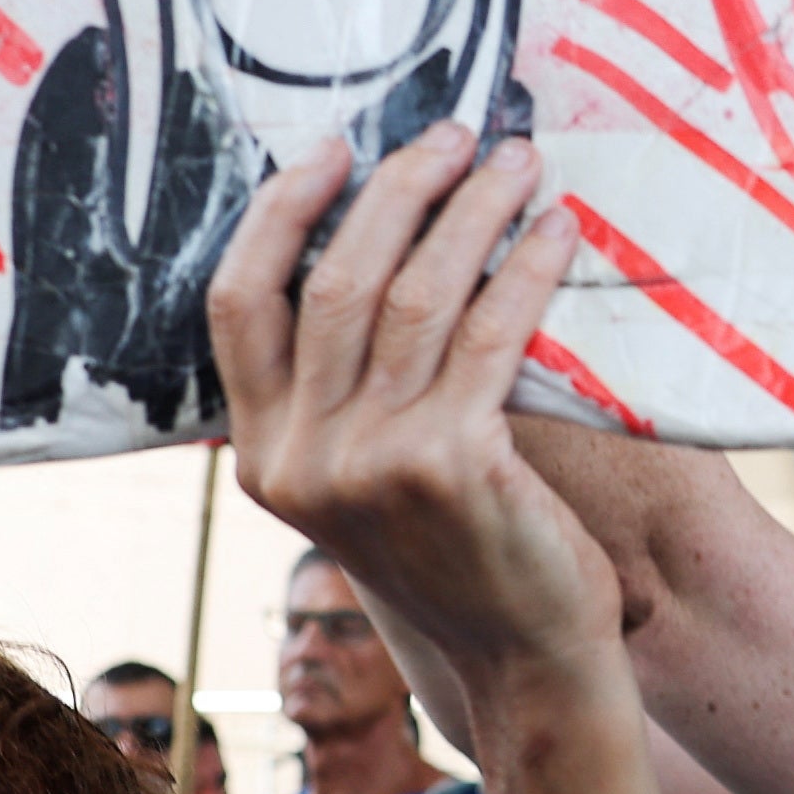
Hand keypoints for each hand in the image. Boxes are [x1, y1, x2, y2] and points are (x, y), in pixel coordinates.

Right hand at [206, 127, 609, 687]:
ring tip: (519, 164)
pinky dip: (525, 268)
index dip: (280, 212)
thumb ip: (337, 397)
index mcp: (261, 455)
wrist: (521, 658)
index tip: (337, 148)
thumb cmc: (457, 552)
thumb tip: (368, 243)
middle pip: (332, 280)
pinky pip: (487, 333)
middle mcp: (299, 459)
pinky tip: (558, 231)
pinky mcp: (450, 464)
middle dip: (398, 188)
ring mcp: (370, 464)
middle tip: (456, 135)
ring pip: (414, 294)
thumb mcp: (361, 482)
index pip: (235, 303)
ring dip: (473, 211)